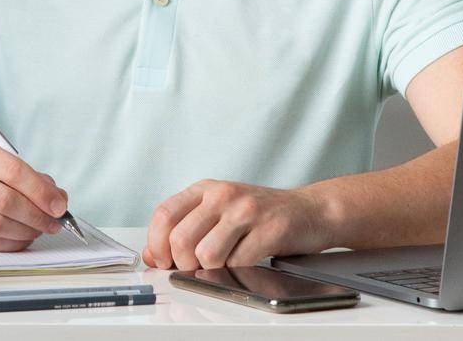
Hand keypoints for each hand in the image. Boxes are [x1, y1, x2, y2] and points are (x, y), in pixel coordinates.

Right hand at [0, 138, 68, 251]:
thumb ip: (29, 178)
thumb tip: (58, 198)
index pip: (14, 170)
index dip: (41, 191)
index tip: (59, 205)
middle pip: (7, 200)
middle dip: (37, 216)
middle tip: (53, 223)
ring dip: (26, 232)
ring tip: (37, 231)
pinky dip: (11, 244)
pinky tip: (20, 239)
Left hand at [142, 179, 332, 269]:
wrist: (310, 211)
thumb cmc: (261, 215)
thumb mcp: (218, 213)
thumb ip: (184, 229)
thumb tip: (152, 255)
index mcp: (205, 189)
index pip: (164, 215)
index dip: (157, 244)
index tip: (163, 261)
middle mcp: (223, 195)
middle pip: (181, 239)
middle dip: (183, 264)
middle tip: (195, 268)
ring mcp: (247, 210)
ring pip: (207, 254)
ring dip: (211, 270)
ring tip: (223, 264)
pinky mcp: (269, 229)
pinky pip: (238, 262)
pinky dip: (236, 272)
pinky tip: (244, 262)